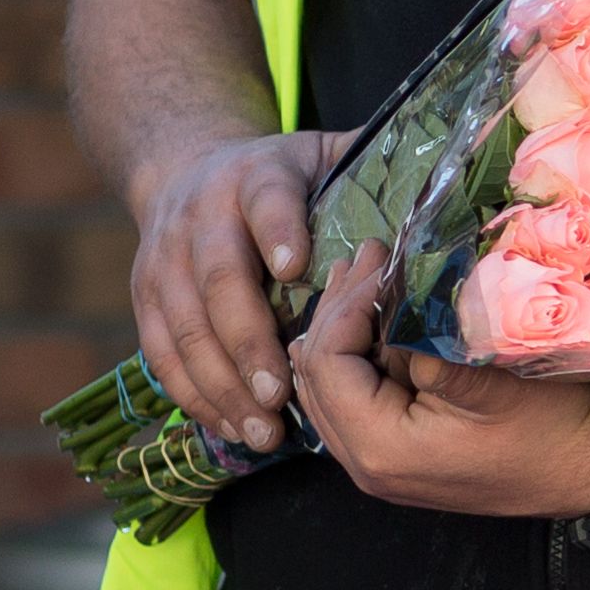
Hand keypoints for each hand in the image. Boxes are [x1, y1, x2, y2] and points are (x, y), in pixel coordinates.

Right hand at [129, 127, 348, 451]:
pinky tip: (231, 426)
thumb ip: (371, 173)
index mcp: (255, 178)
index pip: (266, 201)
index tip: (298, 270)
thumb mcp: (326, 157)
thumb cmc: (284, 178)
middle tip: (280, 393)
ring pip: (183, 327)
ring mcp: (164, 257)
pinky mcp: (143, 295)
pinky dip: (193, 395)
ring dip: (221, 384)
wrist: (186, 166)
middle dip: (247, 341)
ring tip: (263, 431)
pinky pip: (160, 352)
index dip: (280, 232)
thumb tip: (445, 187)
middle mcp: (201, 215)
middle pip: (217, 279)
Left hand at [289, 246, 589, 516]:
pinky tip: (376, 322)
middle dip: (338, 311)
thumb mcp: (490, 378)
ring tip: (364, 275)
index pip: (327, 364)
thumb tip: (385, 296)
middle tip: (365, 256)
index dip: (345, 307)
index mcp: (381, 447)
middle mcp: (366, 464)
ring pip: (329, 389)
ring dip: (343, 330)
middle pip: (316, 376)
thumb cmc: (549, 427)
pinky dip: (358, 358)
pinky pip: (354, 402)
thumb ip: (426, 341)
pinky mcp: (398, 454)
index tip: (381, 264)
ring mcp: (379, 464)